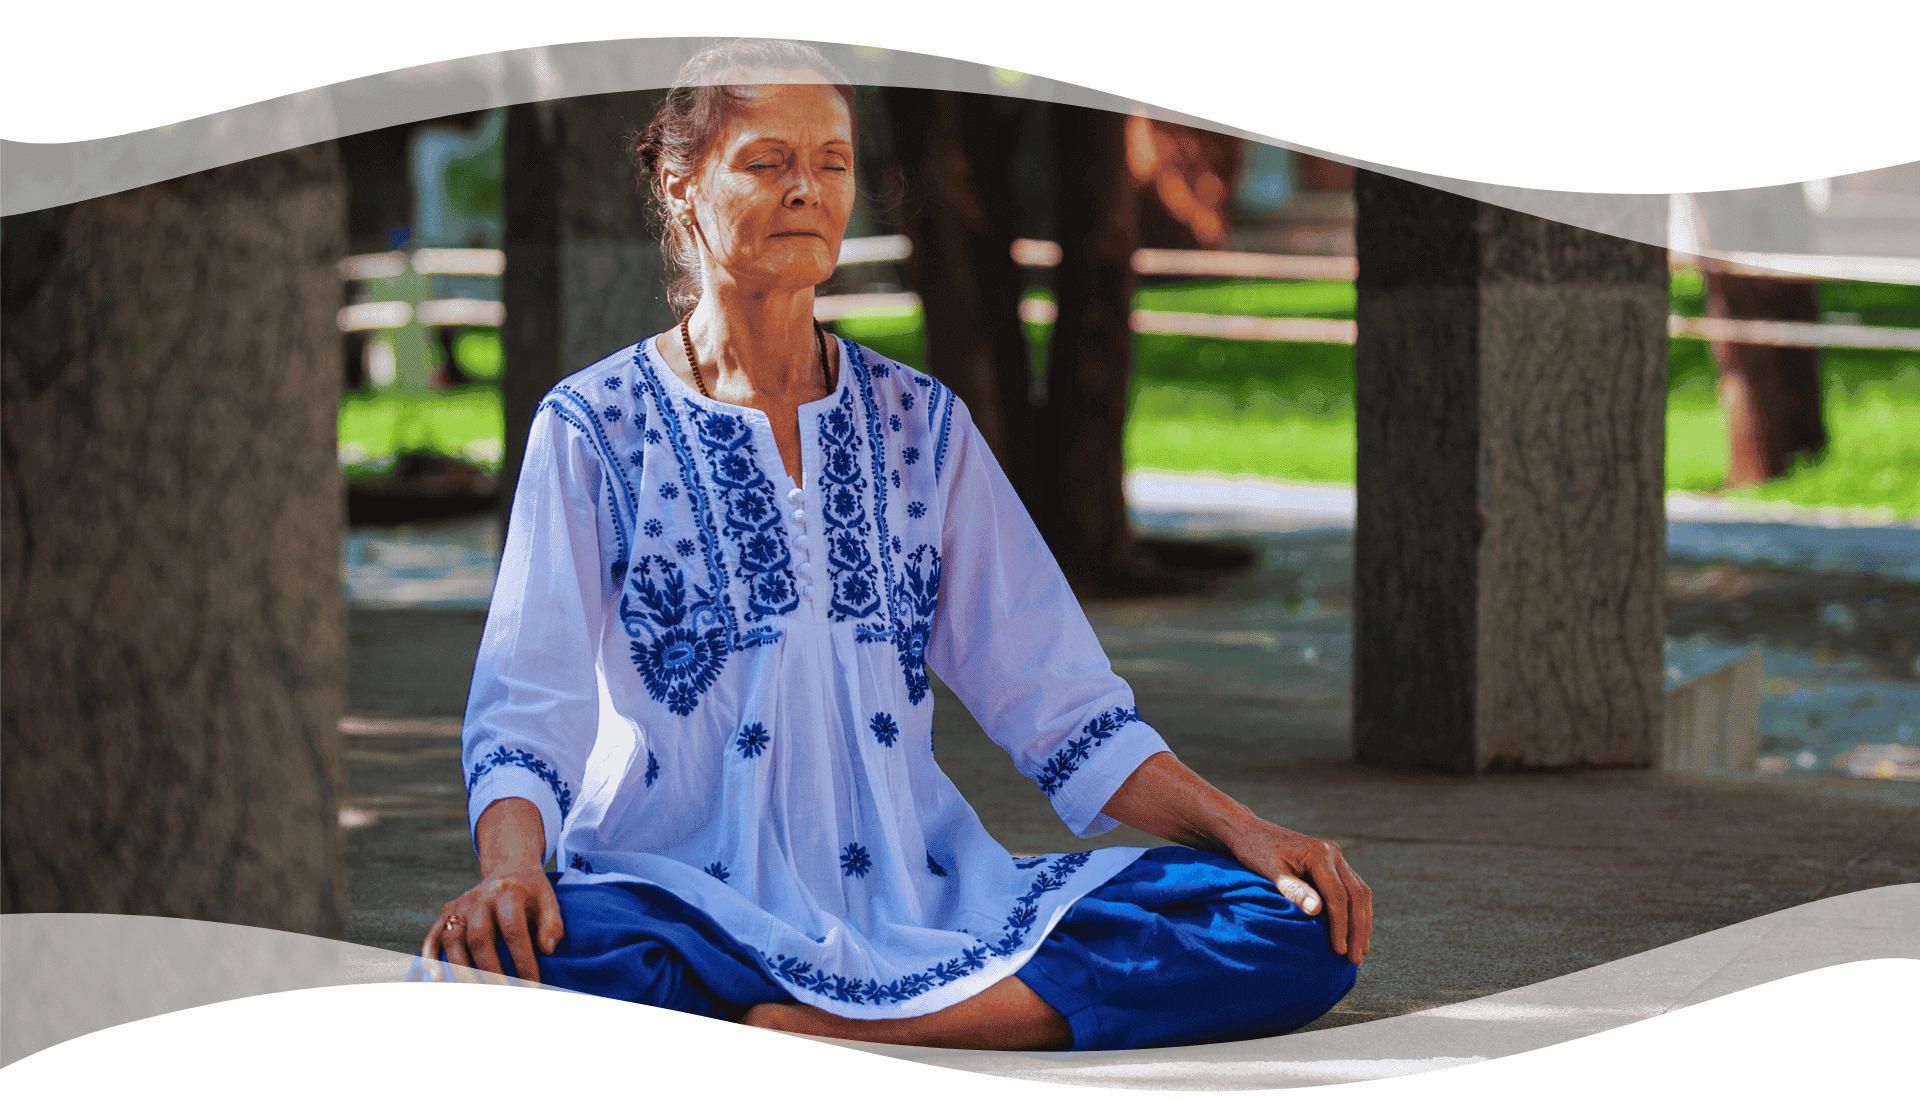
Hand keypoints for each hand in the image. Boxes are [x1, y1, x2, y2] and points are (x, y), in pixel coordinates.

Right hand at [420, 865, 564, 983]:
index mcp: (507, 893)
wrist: (509, 870)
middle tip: (504, 996)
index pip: (513, 931)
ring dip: (463, 971)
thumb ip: (552, 923)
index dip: (523, 961)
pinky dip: (430, 957)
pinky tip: (437, 978)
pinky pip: (432, 936)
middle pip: (480, 939)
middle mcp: (480, 898)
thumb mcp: (548, 900)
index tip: (532, 986)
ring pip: (454, 941)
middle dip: (491, 972)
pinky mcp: (446, 913)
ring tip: (476, 994)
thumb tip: (547, 950)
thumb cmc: (530, 894)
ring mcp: (460, 906)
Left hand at [1230, 821, 1371, 965]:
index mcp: (1319, 854)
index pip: (1337, 895)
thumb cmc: (1256, 852)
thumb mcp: (1269, 871)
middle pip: (1356, 895)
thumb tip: (1317, 911)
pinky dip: (1357, 911)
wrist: (1251, 832)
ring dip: (1362, 922)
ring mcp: (1335, 857)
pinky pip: (1353, 888)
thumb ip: (1292, 889)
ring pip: (1360, 892)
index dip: (1341, 925)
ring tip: (1360, 949)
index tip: (1339, 950)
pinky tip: (1355, 930)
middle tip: (1355, 958)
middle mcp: (1333, 853)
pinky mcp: (1333, 863)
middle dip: (1357, 929)